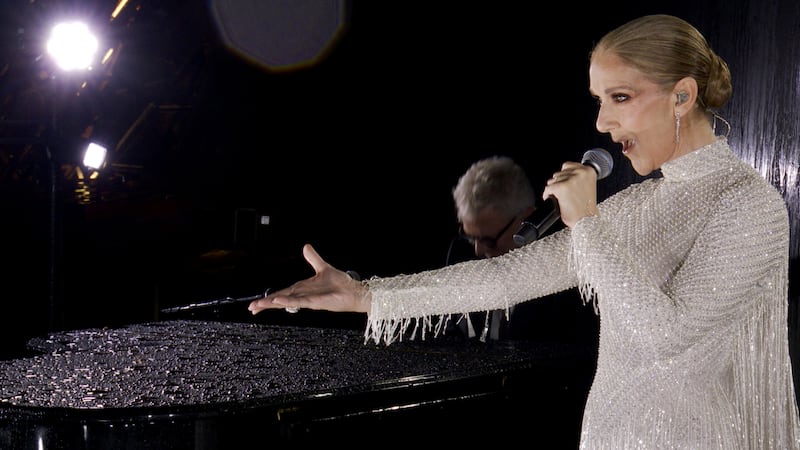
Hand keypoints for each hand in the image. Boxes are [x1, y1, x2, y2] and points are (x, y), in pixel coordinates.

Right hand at [248, 244, 370, 314]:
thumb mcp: (323, 267)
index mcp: (302, 288)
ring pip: (286, 302)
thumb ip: (313, 258)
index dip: (269, 298)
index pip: (282, 293)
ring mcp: (308, 300)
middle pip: (280, 299)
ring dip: (272, 303)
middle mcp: (303, 295)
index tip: (257, 303)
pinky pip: (299, 301)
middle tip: (251, 308)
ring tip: (258, 306)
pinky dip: (288, 301)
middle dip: (265, 304)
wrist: (354, 291)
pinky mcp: (315, 302)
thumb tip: (305, 246)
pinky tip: (278, 301)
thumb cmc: (341, 283)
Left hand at [541, 161, 598, 227]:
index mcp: (589, 171)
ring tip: (560, 198)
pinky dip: (547, 195)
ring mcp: (571, 179)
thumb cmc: (587, 208)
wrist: (587, 220)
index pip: (567, 165)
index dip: (563, 176)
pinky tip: (552, 200)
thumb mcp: (587, 186)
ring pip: (552, 180)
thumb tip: (563, 174)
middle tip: (563, 194)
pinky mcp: (562, 187)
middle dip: (558, 183)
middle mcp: (580, 173)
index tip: (564, 182)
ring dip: (553, 189)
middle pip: (558, 173)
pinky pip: (548, 189)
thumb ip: (578, 178)